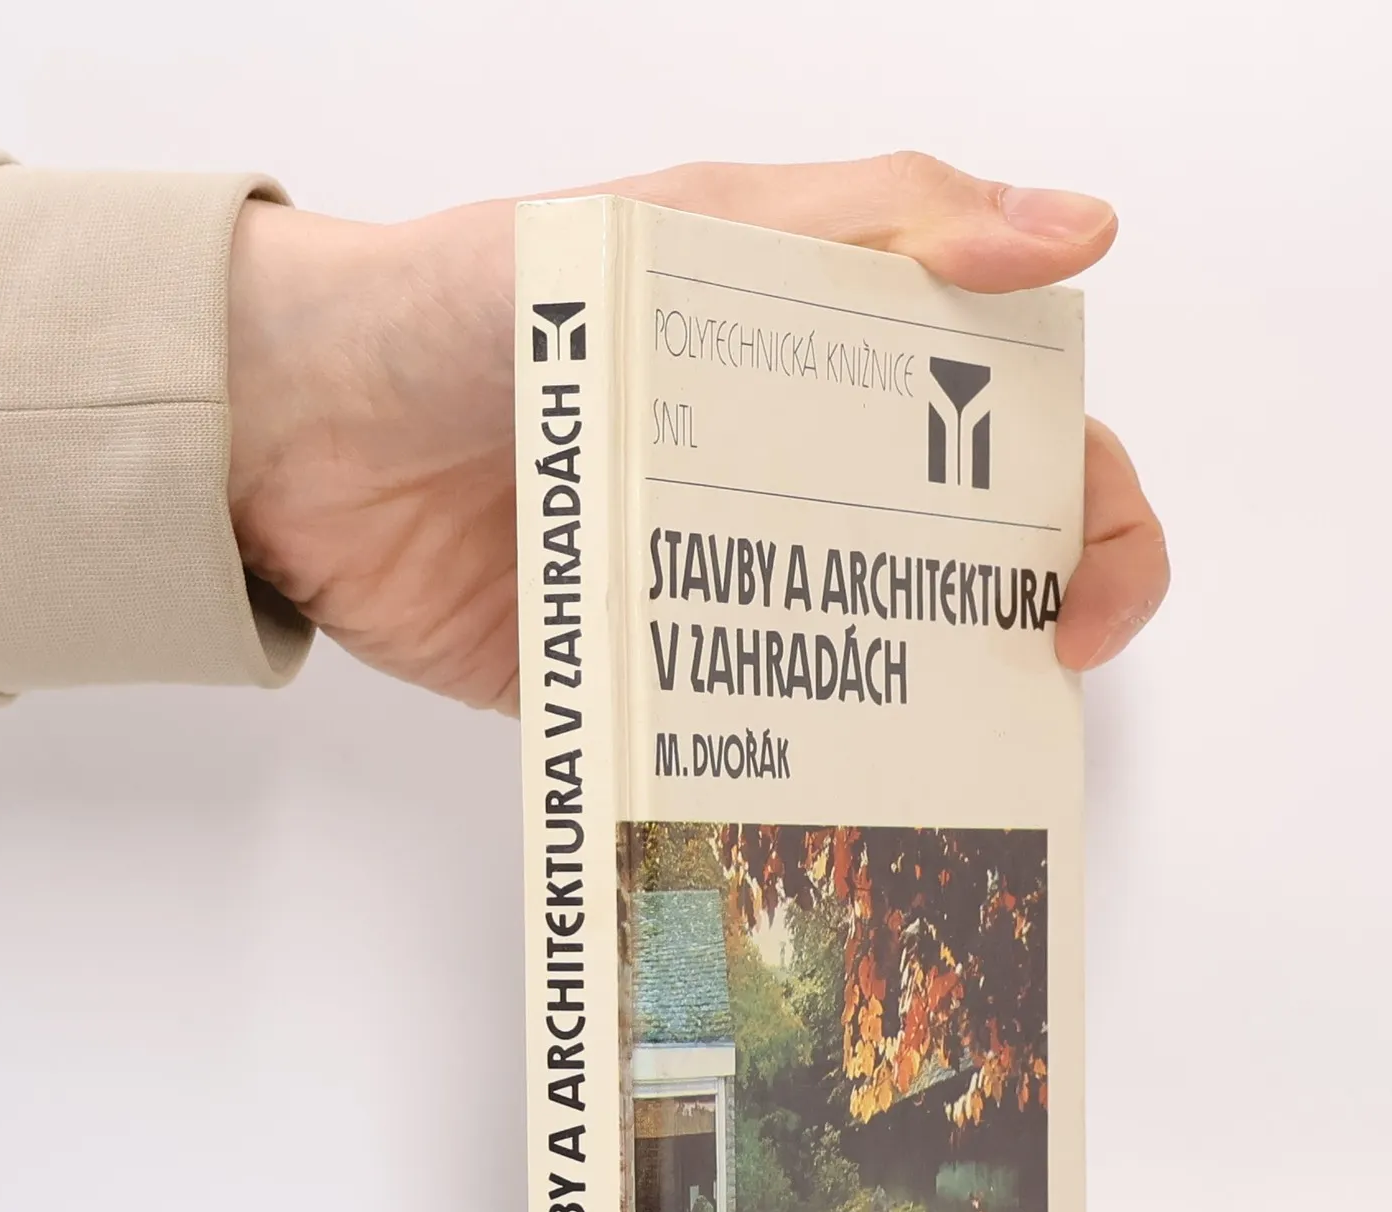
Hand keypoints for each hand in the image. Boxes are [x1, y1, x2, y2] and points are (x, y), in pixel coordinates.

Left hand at [226, 153, 1168, 711]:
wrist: (299, 429)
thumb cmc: (488, 300)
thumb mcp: (696, 225)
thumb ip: (884, 224)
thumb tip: (1082, 232)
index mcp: (840, 370)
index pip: (1024, 438)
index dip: (1092, 514)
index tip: (1082, 594)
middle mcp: (806, 488)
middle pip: (976, 568)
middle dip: (1037, 627)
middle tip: (1036, 679)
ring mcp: (731, 597)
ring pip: (878, 672)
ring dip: (929, 717)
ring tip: (945, 758)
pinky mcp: (654, 688)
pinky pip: (751, 745)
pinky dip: (798, 779)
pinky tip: (832, 808)